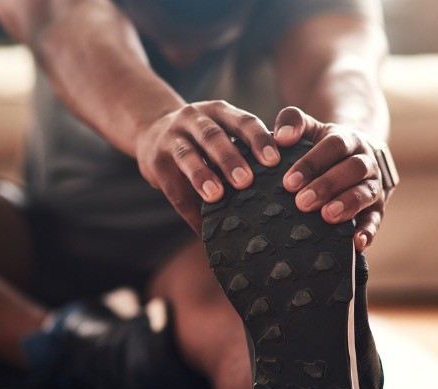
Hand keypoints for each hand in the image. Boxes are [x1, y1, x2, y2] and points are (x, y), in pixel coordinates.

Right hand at [136, 100, 279, 234]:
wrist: (152, 131)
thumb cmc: (202, 139)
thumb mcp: (222, 130)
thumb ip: (245, 147)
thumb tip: (285, 182)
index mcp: (219, 111)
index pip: (242, 121)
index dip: (258, 139)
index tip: (274, 160)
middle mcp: (194, 118)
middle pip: (212, 136)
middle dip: (229, 158)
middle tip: (246, 181)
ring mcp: (172, 137)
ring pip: (188, 155)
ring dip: (202, 176)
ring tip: (216, 196)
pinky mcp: (155, 160)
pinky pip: (172, 186)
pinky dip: (187, 209)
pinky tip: (201, 227)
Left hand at [273, 106, 385, 252]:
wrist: (353, 156)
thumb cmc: (321, 146)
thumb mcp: (310, 128)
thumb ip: (293, 121)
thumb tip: (281, 137)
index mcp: (347, 140)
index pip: (333, 146)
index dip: (312, 163)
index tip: (288, 182)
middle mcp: (365, 161)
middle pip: (352, 169)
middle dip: (327, 185)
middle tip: (302, 202)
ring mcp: (373, 185)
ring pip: (366, 192)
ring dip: (347, 204)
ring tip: (326, 216)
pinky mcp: (376, 208)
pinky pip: (375, 219)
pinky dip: (368, 231)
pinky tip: (357, 243)